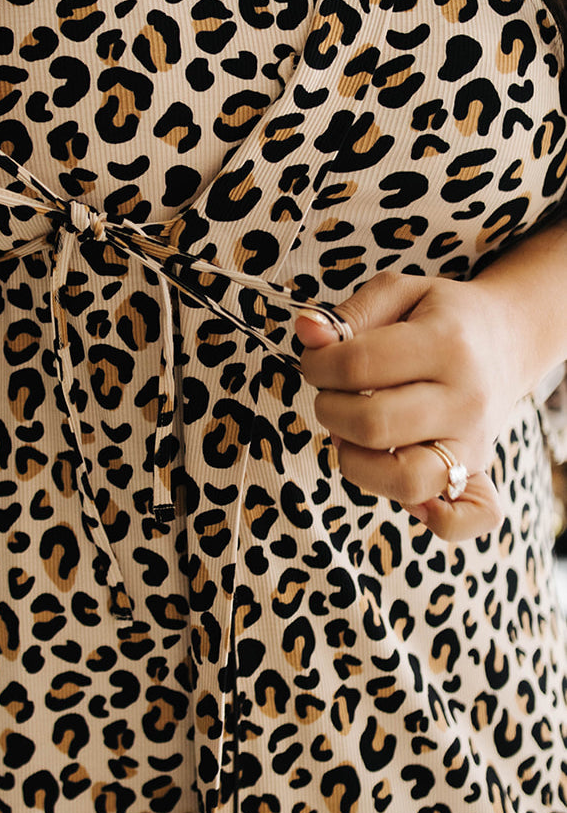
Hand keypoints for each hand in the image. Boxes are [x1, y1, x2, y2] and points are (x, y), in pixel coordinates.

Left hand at [295, 270, 519, 541]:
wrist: (506, 339)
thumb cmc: (439, 317)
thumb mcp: (398, 293)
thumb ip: (348, 313)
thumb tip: (305, 330)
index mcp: (445, 344)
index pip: (357, 366)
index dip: (317, 365)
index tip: (317, 361)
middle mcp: (464, 399)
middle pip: (373, 425)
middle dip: (331, 411)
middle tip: (334, 396)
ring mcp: (473, 442)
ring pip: (406, 480)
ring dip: (358, 462)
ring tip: (352, 436)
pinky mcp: (476, 472)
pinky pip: (461, 520)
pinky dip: (429, 517)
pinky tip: (398, 482)